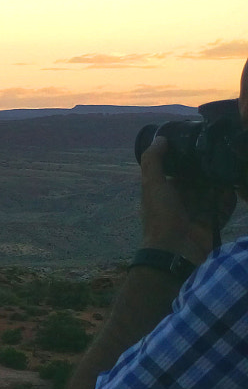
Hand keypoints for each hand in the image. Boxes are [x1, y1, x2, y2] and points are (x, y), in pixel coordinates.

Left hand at [140, 135, 231, 262]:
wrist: (175, 251)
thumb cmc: (161, 215)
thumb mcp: (153, 184)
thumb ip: (154, 161)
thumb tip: (161, 138)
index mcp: (165, 191)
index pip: (181, 172)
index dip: (190, 161)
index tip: (205, 146)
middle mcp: (182, 200)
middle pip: (200, 182)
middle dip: (209, 172)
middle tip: (223, 157)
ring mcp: (198, 212)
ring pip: (213, 193)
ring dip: (221, 185)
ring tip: (231, 170)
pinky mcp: (212, 223)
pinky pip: (223, 208)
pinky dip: (228, 201)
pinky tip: (234, 189)